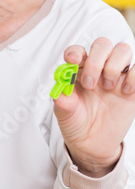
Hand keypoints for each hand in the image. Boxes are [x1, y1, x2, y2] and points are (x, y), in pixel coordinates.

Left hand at [53, 39, 134, 176]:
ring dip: (114, 65)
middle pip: (102, 45)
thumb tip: (60, 93)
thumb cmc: (76, 123)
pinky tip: (125, 91)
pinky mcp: (132, 86)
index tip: (74, 61)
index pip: (78, 51)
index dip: (76, 52)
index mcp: (78, 71)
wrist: (93, 144)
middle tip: (91, 84)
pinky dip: (133, 75)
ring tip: (108, 87)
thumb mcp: (65, 115)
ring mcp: (116, 75)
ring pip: (123, 50)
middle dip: (97, 60)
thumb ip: (63, 102)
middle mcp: (98, 68)